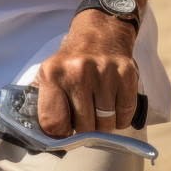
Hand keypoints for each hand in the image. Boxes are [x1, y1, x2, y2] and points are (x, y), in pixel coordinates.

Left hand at [33, 10, 138, 136]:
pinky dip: (121, 119)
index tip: (66, 132)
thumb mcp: (48, 74)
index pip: (53, 123)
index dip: (60, 134)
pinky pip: (125, 116)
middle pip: (84, 127)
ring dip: (104, 124)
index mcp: (53, 74)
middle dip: (85, 128)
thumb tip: (45, 137)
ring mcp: (104, 73)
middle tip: (85, 116)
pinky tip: (114, 106)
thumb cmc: (72, 61)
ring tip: (99, 110)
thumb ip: (43, 102)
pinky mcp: (127, 74)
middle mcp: (78, 72)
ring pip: (106, 124)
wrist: (101, 33)